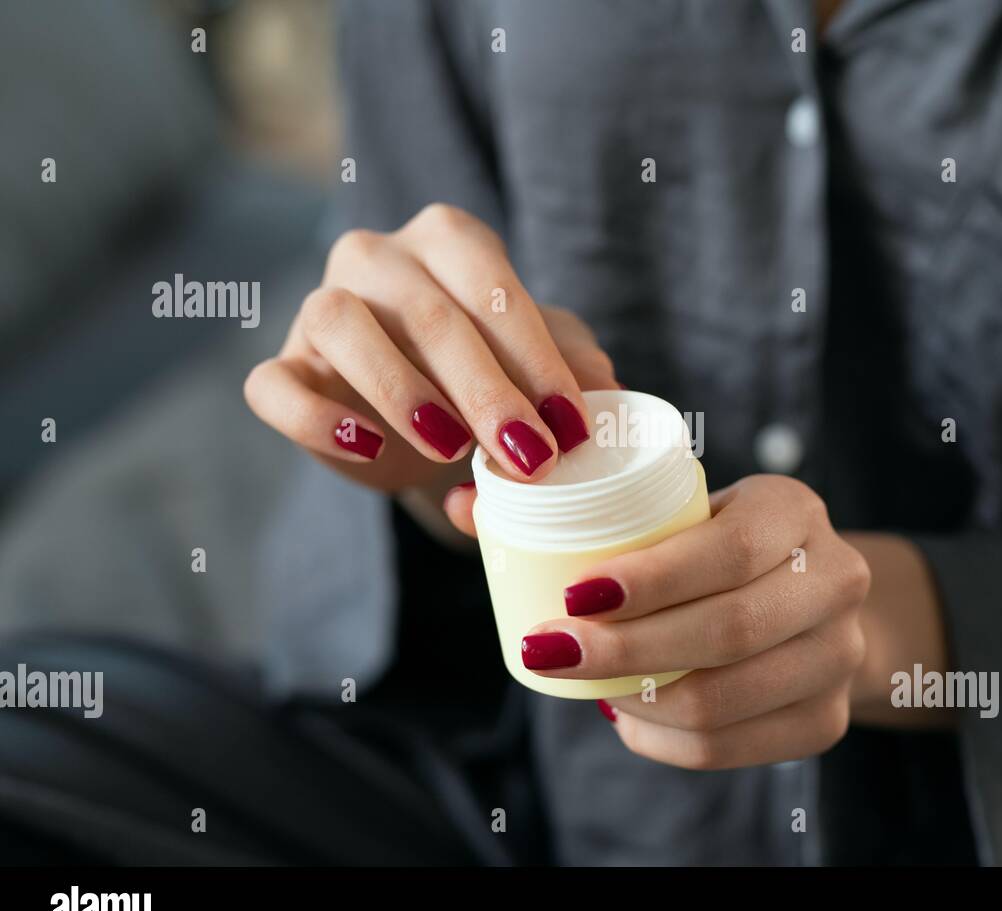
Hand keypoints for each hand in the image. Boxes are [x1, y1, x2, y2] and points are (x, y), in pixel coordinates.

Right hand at [244, 204, 618, 493]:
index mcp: (448, 240)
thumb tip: (601, 385)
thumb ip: (575, 367)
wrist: (430, 427)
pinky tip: (369, 450)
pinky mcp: (283, 367)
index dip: (533, 356)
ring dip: (401, 391)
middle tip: (528, 457)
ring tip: (451, 449)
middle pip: (425, 311)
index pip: (489, 283)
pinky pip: (277, 386)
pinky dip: (319, 419)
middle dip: (484, 390)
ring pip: (342, 324)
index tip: (569, 426)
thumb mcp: (546, 368)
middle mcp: (376, 256)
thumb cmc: (495, 379)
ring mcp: (319, 307)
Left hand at [520, 475, 872, 769]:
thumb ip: (570, 506)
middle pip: (727, 632)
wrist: (807, 594)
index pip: (728, 551)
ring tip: (582, 681)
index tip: (574, 594)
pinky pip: (731, 748)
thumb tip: (459, 507)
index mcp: (794, 510)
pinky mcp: (827, 719)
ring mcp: (840, 655)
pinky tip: (624, 717)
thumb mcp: (672, 507)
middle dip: (627, 649)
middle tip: (551, 647)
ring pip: (725, 701)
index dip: (650, 580)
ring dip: (637, 699)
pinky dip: (662, 740)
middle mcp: (835, 580)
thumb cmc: (712, 543)